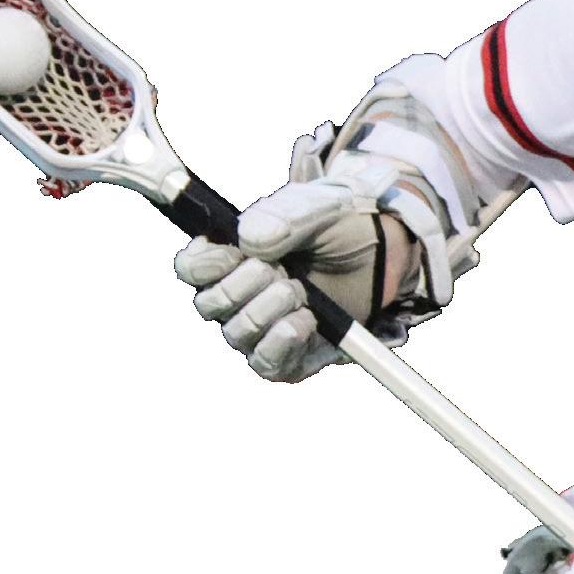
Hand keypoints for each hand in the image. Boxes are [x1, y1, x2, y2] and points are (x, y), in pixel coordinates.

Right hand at [173, 149, 422, 381]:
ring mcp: (261, 328)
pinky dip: (281, 345)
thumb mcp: (317, 209)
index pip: (190, 269)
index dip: (205, 264)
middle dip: (244, 285)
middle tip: (281, 270)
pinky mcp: (290, 355)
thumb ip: (284, 217)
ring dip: (266, 311)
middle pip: (209, 304)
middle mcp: (237, 296)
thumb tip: (251, 241)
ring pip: (237, 334)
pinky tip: (304, 322)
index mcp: (230, 257)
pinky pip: (266, 364)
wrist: (383, 254)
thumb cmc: (338, 228)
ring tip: (300, 292)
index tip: (236, 252)